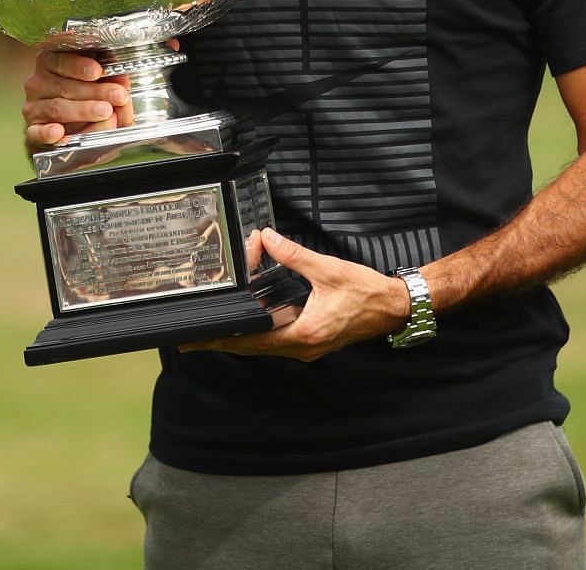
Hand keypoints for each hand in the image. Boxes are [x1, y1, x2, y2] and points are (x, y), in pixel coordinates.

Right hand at [21, 50, 132, 155]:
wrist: (68, 134)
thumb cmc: (86, 102)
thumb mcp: (102, 90)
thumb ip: (113, 88)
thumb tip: (123, 89)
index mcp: (52, 64)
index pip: (61, 60)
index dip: (80, 65)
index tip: (98, 71)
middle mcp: (39, 83)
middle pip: (66, 86)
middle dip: (95, 91)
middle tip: (118, 96)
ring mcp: (33, 107)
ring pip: (57, 107)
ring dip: (83, 110)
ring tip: (105, 112)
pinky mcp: (32, 131)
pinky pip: (36, 132)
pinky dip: (47, 133)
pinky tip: (59, 132)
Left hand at [179, 228, 410, 362]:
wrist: (394, 308)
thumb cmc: (366, 292)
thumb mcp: (327, 269)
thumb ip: (293, 255)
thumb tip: (265, 238)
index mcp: (303, 333)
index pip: (252, 340)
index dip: (222, 340)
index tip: (196, 341)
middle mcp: (302, 347)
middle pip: (252, 347)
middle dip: (223, 341)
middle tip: (191, 339)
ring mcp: (307, 348)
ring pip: (264, 346)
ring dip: (240, 338)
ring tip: (213, 331)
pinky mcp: (312, 341)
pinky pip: (277, 340)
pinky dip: (258, 333)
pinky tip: (247, 322)